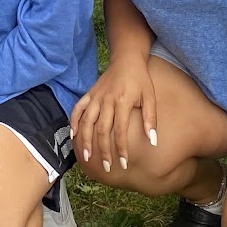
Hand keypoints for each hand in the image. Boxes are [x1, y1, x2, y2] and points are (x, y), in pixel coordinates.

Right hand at [70, 54, 156, 173]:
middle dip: (103, 150)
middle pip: (101, 129)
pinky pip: (78, 108)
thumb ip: (151, 119)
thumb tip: (153, 142)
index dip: (121, 149)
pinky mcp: (89, 93)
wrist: (127, 59)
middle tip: (106, 168)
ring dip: (86, 140)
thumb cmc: (141, 79)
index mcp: (122, 101)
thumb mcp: (150, 97)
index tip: (123, 164)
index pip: (120, 130)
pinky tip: (73, 135)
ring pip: (87, 121)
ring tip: (86, 157)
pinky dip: (74, 121)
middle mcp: (106, 100)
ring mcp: (96, 96)